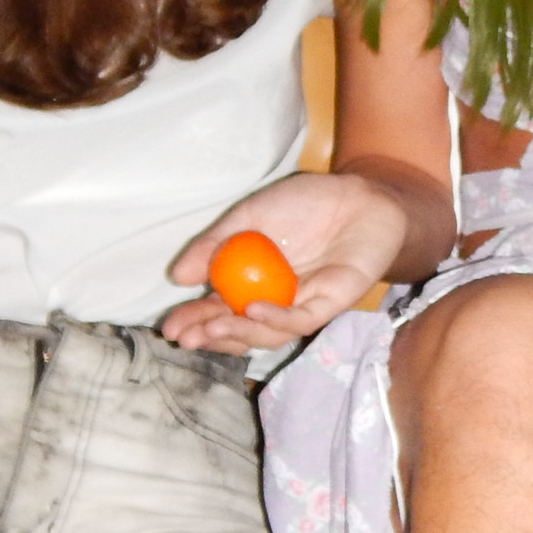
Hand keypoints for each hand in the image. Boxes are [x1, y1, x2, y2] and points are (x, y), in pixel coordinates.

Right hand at [161, 172, 410, 355]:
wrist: (361, 195)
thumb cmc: (307, 203)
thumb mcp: (249, 216)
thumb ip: (214, 243)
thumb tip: (178, 276)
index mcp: (251, 282)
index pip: (219, 310)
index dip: (195, 320)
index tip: (170, 325)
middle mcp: (274, 300)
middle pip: (238, 329)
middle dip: (209, 335)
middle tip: (182, 336)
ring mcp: (301, 305)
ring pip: (266, 332)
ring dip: (236, 334)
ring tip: (209, 329)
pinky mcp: (330, 304)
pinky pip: (300, 320)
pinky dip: (275, 319)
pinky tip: (252, 310)